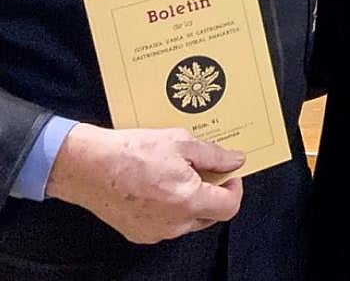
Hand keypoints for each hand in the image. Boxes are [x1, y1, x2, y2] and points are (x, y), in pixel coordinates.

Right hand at [45, 124, 243, 243]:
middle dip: (213, 194)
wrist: (87, 166)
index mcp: (188, 201)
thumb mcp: (181, 143)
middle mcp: (173, 223)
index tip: (230, 174)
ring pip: (188, 220)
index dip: (234, 189)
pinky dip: (170, 208)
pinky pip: (166, 223)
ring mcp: (154, 232)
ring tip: (178, 174)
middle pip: (210, 215)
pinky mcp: (138, 233)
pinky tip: (159, 186)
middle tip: (205, 170)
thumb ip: (214, 155)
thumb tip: (235, 161)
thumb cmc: (131, 152)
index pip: (229, 207)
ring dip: (191, 201)